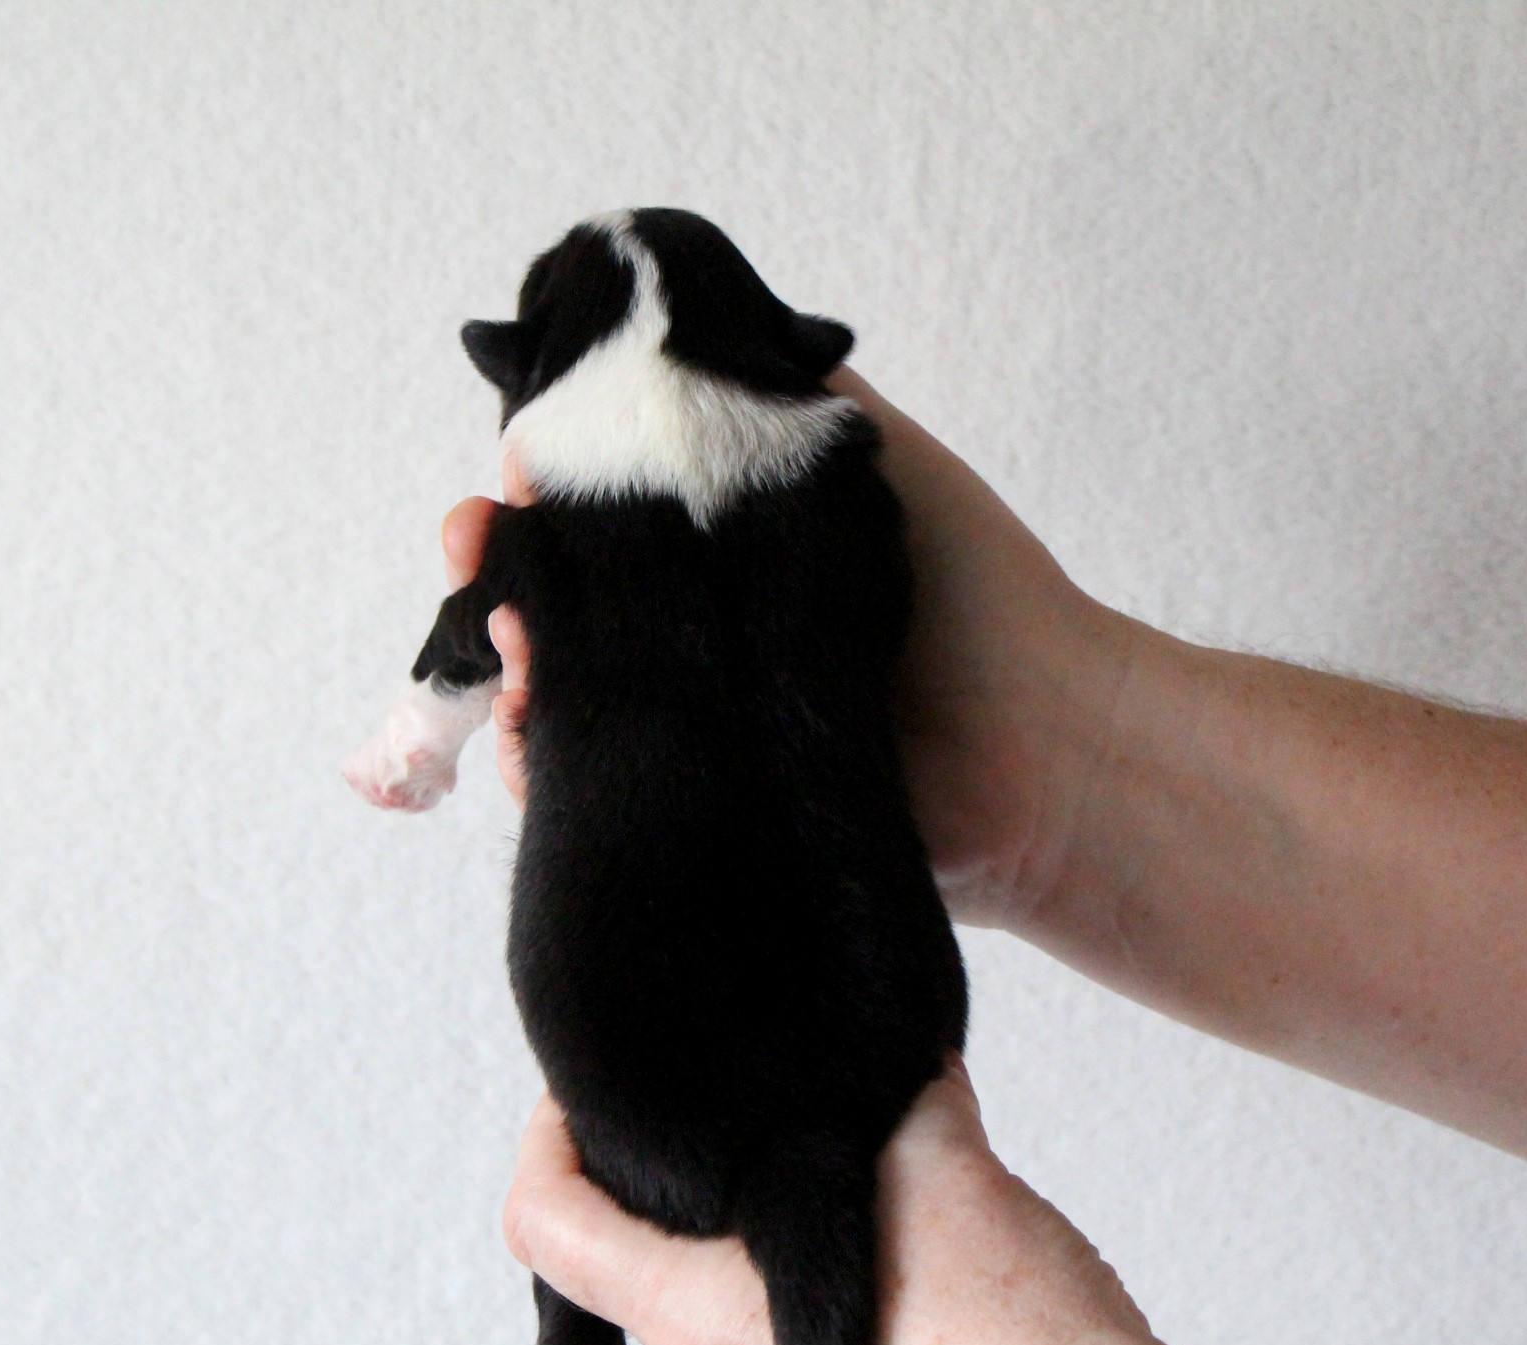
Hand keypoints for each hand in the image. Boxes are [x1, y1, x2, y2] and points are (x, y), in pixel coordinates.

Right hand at [437, 377, 1163, 931]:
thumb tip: (642, 339)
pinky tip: (526, 738)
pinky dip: (541, 775)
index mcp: (725, 562)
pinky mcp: (697, 822)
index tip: (507, 482)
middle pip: (557, 613)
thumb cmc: (973, 590)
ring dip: (508, 673)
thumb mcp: (864, 447)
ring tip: (513, 644)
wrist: (1048, 743)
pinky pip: (587, 804)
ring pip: (557, 709)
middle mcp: (699, 648)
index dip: (535, 501)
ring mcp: (694, 740)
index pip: (596, 526)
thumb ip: (764, 391)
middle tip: (478, 548)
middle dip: (497, 578)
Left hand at [499, 1066, 1183, 1344]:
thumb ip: (898, 1094)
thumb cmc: (1011, 1342)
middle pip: (643, 1281)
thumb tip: (896, 1049)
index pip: (548, 1227)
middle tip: (756, 1127)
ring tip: (861, 1210)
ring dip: (768, 1273)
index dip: (549, 1142)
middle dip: (686, 1200)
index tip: (591, 1100)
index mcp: (699, 1320)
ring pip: (734, 1340)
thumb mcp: (941, 1168)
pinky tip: (922, 1311)